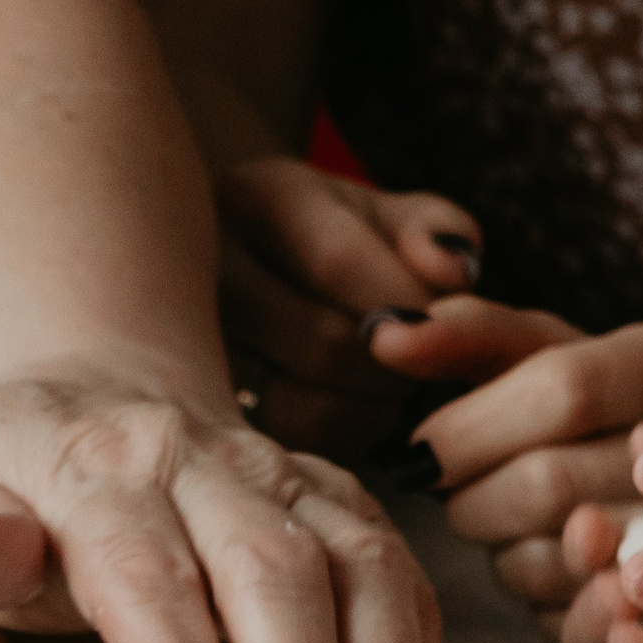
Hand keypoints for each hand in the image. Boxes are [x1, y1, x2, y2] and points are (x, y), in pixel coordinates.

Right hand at [210, 155, 480, 461]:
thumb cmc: (332, 238)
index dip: (411, 301)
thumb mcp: (382, 212)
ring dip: (373, 402)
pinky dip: (346, 430)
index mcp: (252, 199)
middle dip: (399, 358)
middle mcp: (201, 274)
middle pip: (326, 343)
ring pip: (305, 406)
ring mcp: (188, 353)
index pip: (340, 261)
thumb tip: (454, 273)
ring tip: (384, 375)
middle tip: (417, 350)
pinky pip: (295, 443)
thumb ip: (433, 229)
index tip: (438, 316)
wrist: (245, 270)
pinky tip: (352, 400)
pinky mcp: (208, 415)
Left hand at [390, 312, 642, 630]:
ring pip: (560, 563)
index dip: (469, 427)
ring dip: (510, 555)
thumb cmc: (582, 415)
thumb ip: (468, 337)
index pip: (563, 389)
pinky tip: (543, 577)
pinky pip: (598, 636)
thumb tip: (385, 336)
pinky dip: (553, 613)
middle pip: (550, 483)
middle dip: (476, 499)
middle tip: (467, 497)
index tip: (421, 450)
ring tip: (519, 531)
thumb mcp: (537, 356)